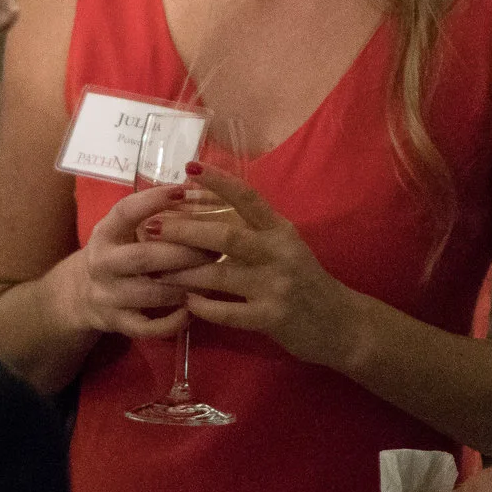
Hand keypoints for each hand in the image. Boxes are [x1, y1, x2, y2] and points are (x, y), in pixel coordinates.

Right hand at [51, 184, 209, 341]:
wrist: (79, 295)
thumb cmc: (117, 254)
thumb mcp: (123, 231)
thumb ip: (154, 216)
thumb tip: (200, 191)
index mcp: (105, 233)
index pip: (125, 212)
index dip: (153, 201)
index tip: (184, 190)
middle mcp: (102, 263)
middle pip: (144, 257)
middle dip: (184, 253)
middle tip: (214, 249)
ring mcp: (107, 295)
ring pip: (151, 293)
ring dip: (185, 286)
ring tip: (211, 278)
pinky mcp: (116, 322)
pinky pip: (147, 327)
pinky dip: (172, 322)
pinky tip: (192, 311)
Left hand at [159, 167, 363, 367]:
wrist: (341, 324)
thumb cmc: (304, 280)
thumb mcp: (284, 246)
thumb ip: (252, 229)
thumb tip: (204, 206)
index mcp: (281, 230)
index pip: (248, 197)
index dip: (219, 181)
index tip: (189, 167)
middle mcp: (279, 253)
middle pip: (226, 236)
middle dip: (185, 230)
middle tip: (151, 226)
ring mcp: (276, 286)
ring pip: (221, 275)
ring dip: (184, 271)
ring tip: (156, 269)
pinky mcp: (272, 318)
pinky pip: (229, 313)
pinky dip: (204, 308)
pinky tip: (187, 303)